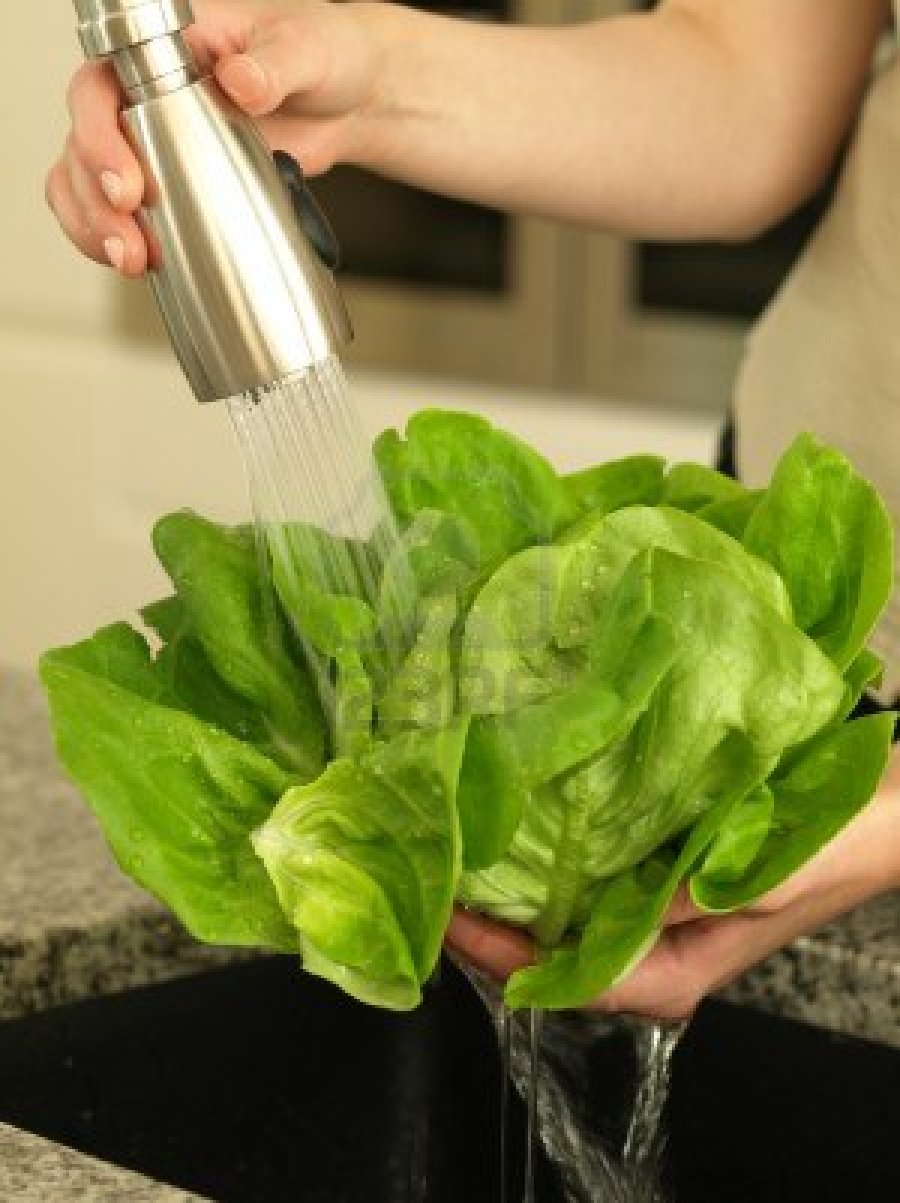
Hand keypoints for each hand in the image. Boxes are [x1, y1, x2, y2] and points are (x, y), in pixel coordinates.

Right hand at [45, 1, 384, 275]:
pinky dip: (118, 239)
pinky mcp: (174, 183)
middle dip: (96, 199)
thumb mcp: (307, 50)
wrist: (348, 100)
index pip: (98, 87)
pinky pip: (123, 212)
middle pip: (83, 146)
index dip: (97, 136)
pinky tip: (140, 264)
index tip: (126, 185)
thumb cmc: (322, 52)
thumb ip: (274, 65)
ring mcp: (154, 142)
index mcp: (165, 51)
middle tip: (129, 239)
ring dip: (98, 228)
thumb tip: (240, 81)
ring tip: (131, 261)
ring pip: (89, 184)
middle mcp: (145, 95)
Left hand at [447, 745, 899, 1020]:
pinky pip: (585, 880)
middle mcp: (652, 953)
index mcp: (672, 973)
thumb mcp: (763, 879)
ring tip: (454, 850)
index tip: (443, 911)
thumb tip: (606, 916)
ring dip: (508, 892)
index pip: (561, 980)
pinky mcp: (656, 877)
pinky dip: (544, 863)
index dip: (494, 952)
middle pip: (547, 957)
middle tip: (428, 873)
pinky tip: (514, 828)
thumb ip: (686, 905)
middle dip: (485, 923)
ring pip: (559, 920)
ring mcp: (651, 917)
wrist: (881, 807)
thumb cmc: (833, 844)